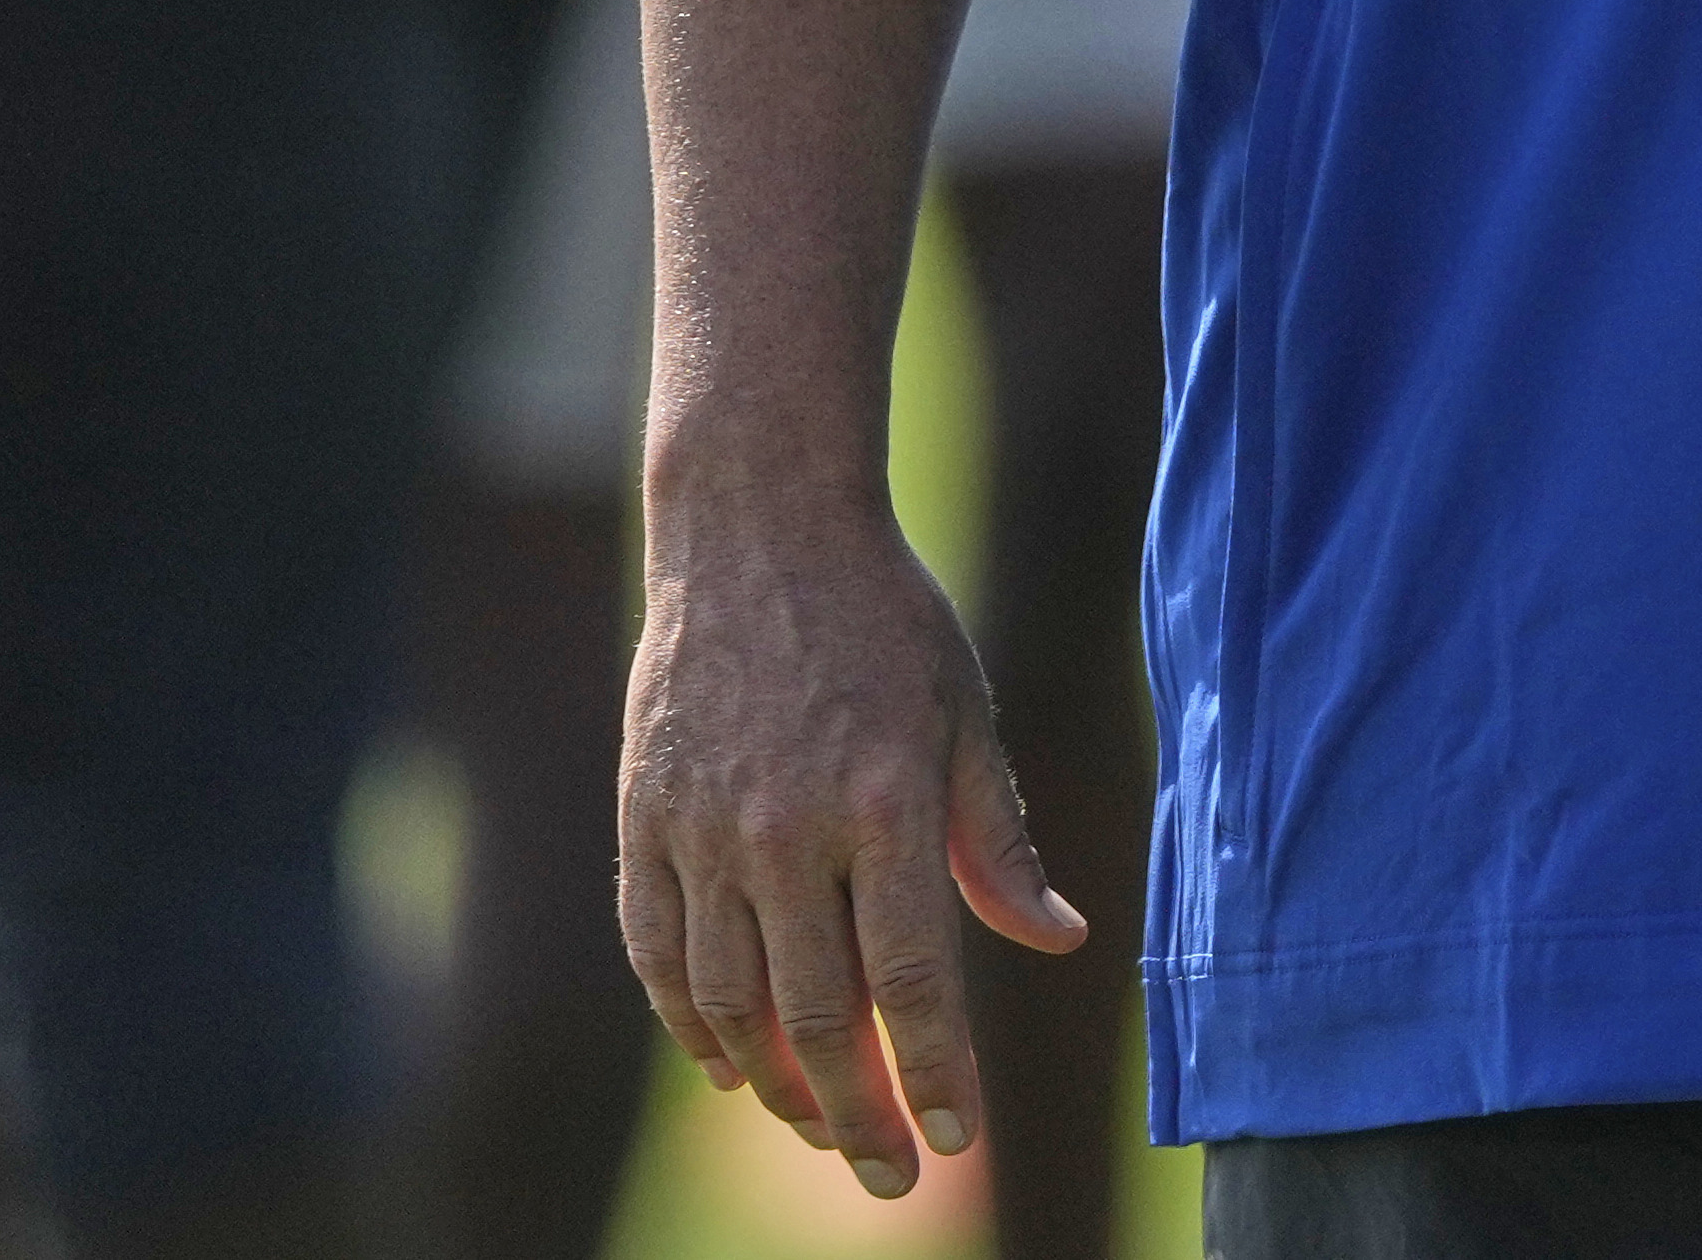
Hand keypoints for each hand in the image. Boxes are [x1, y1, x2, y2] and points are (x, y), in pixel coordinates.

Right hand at [617, 481, 1088, 1194]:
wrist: (758, 529)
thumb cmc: (885, 622)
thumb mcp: (964, 716)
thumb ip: (995, 843)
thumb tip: (1058, 942)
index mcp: (887, 803)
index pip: (913, 979)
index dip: (935, 1073)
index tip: (956, 1141)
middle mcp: (789, 829)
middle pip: (818, 1016)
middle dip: (858, 1112)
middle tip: (887, 1173)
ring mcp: (704, 829)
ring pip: (730, 1002)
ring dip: (776, 1082)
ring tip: (821, 1124)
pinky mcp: (643, 819)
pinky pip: (658, 954)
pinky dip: (689, 1024)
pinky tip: (727, 1062)